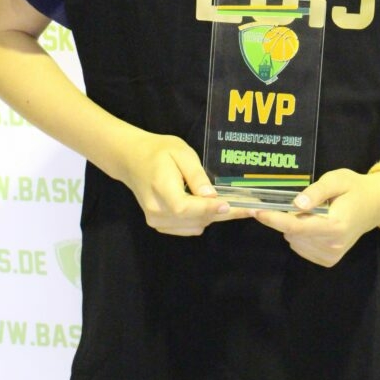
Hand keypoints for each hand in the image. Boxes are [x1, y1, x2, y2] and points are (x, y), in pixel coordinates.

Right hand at [122, 132, 248, 234]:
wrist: (132, 160)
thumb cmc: (159, 152)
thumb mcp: (181, 153)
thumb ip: (196, 175)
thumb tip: (211, 196)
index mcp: (160, 189)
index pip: (185, 207)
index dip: (208, 208)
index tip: (229, 205)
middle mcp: (157, 211)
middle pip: (194, 219)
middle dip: (221, 213)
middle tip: (247, 206)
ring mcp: (156, 221)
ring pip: (195, 226)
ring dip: (212, 216)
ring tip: (228, 202)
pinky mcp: (160, 225)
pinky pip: (188, 228)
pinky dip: (201, 219)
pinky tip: (208, 206)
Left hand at [253, 168, 379, 266]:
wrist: (375, 205)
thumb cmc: (354, 188)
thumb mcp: (336, 179)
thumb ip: (316, 192)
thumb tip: (296, 204)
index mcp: (335, 226)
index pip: (297, 226)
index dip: (274, 219)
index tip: (256, 211)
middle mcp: (333, 246)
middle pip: (293, 233)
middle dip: (288, 217)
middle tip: (303, 201)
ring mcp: (331, 256)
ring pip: (294, 241)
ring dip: (295, 226)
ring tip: (315, 212)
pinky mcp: (329, 261)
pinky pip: (301, 247)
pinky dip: (300, 235)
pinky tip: (315, 224)